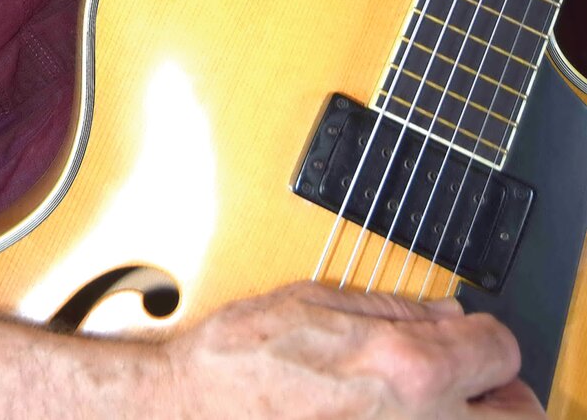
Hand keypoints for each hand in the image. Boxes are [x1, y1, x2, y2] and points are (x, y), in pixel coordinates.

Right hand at [160, 282, 543, 416]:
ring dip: (464, 416)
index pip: (499, 350)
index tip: (469, 334)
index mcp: (407, 366)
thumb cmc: (241, 360)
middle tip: (474, 380)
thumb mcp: (316, 302)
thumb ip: (393, 309)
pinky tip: (390, 418)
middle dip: (500, 393)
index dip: (484, 336)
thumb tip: (445, 313)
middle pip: (517, 417)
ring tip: (429, 399)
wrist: (193, 412)